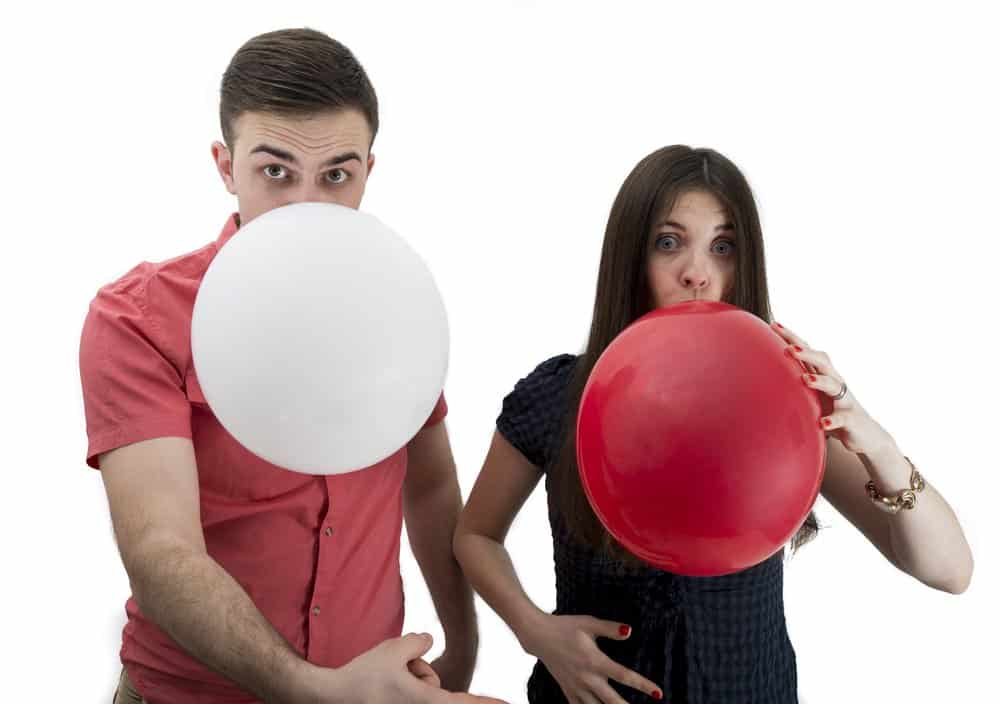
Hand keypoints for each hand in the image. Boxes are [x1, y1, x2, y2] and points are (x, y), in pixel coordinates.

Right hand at [296, 632, 507, 703]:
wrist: (331, 697)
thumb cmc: (364, 677)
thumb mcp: (396, 648)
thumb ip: (420, 642)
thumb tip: (427, 642)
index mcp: (424, 701)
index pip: (463, 703)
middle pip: (434, 684)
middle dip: (418, 671)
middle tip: (393, 671)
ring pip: (421, 687)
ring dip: (406, 677)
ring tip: (382, 679)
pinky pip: (409, 690)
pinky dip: (397, 681)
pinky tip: (380, 684)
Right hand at [519, 613, 662, 703]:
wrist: (538, 635)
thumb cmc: (566, 626)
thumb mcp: (589, 623)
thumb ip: (610, 628)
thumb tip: (630, 631)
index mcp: (595, 661)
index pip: (624, 676)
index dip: (643, 686)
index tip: (659, 694)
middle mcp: (586, 678)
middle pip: (612, 701)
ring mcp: (576, 687)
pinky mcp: (567, 690)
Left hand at [771, 321, 893, 453]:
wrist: (865, 435)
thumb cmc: (832, 412)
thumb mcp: (811, 397)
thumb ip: (793, 387)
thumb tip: (760, 380)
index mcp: (822, 375)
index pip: (806, 351)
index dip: (791, 337)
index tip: (773, 324)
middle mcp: (835, 382)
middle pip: (822, 361)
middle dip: (806, 352)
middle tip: (788, 348)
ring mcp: (845, 400)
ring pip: (835, 384)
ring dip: (820, 381)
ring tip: (806, 379)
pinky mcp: (852, 419)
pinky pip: (843, 418)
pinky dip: (833, 420)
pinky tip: (822, 423)